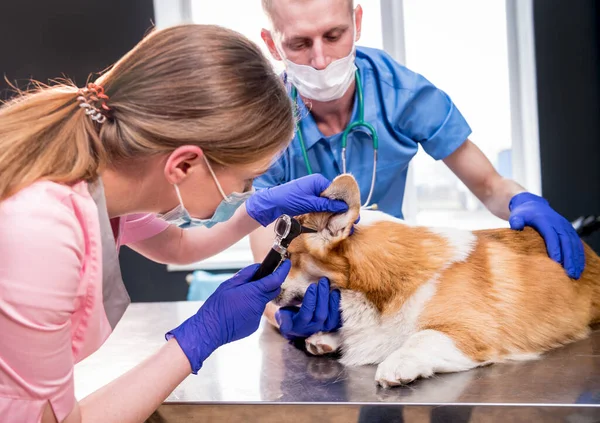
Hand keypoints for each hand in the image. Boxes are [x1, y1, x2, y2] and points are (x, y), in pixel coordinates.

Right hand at [166, 260, 290, 373]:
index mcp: (254, 292)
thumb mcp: (229, 284)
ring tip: (238, 300)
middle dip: (269, 284)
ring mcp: (257, 317)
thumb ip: (246, 275)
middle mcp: (259, 305)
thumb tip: (258, 267)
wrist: (209, 329)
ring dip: (255, 298)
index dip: (283, 270)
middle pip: (272, 291)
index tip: (287, 263)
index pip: (275, 279)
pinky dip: (249, 310)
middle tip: (258, 280)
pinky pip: (255, 313)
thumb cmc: (216, 306)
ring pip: (262, 302)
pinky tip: (236, 312)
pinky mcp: (254, 326)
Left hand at [246, 174, 348, 225]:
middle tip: (346, 217)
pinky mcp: (308, 197)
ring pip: (326, 200)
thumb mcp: (310, 203)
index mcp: (318, 180)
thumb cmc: (289, 199)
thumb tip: (342, 206)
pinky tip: (327, 217)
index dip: (342, 201)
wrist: (272, 202)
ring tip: (338, 219)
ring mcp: (312, 190)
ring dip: (330, 209)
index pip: (336, 190)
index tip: (350, 211)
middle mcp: (316, 183)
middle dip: (338, 206)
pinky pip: (320, 202)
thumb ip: (326, 205)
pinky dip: (323, 209)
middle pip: (332, 195)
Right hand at [276, 278, 340, 339]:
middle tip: (323, 281)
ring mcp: (322, 329)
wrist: (297, 327)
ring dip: (332, 301)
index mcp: (298, 326)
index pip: (306, 313)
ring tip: (332, 287)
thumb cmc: (289, 316)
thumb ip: (283, 319)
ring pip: (331, 318)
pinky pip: (337, 319)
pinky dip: (338, 306)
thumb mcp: (282, 316)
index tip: (312, 286)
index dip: (310, 300)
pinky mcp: (330, 327)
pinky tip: (337, 294)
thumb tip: (285, 325)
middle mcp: (312, 329)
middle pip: (320, 314)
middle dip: (323, 296)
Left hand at [509, 192, 584, 278]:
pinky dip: (579, 255)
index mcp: (545, 220)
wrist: (533, 205)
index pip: (551, 235)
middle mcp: (558, 223)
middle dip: (568, 258)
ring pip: (573, 243)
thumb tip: (516, 226)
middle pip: (566, 241)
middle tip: (569, 273)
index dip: (554, 248)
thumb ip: (516, 221)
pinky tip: (579, 267)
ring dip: (575, 259)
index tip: (556, 262)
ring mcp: (565, 226)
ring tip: (575, 274)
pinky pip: (577, 243)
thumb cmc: (524, 214)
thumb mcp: (517, 215)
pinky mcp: (569, 230)